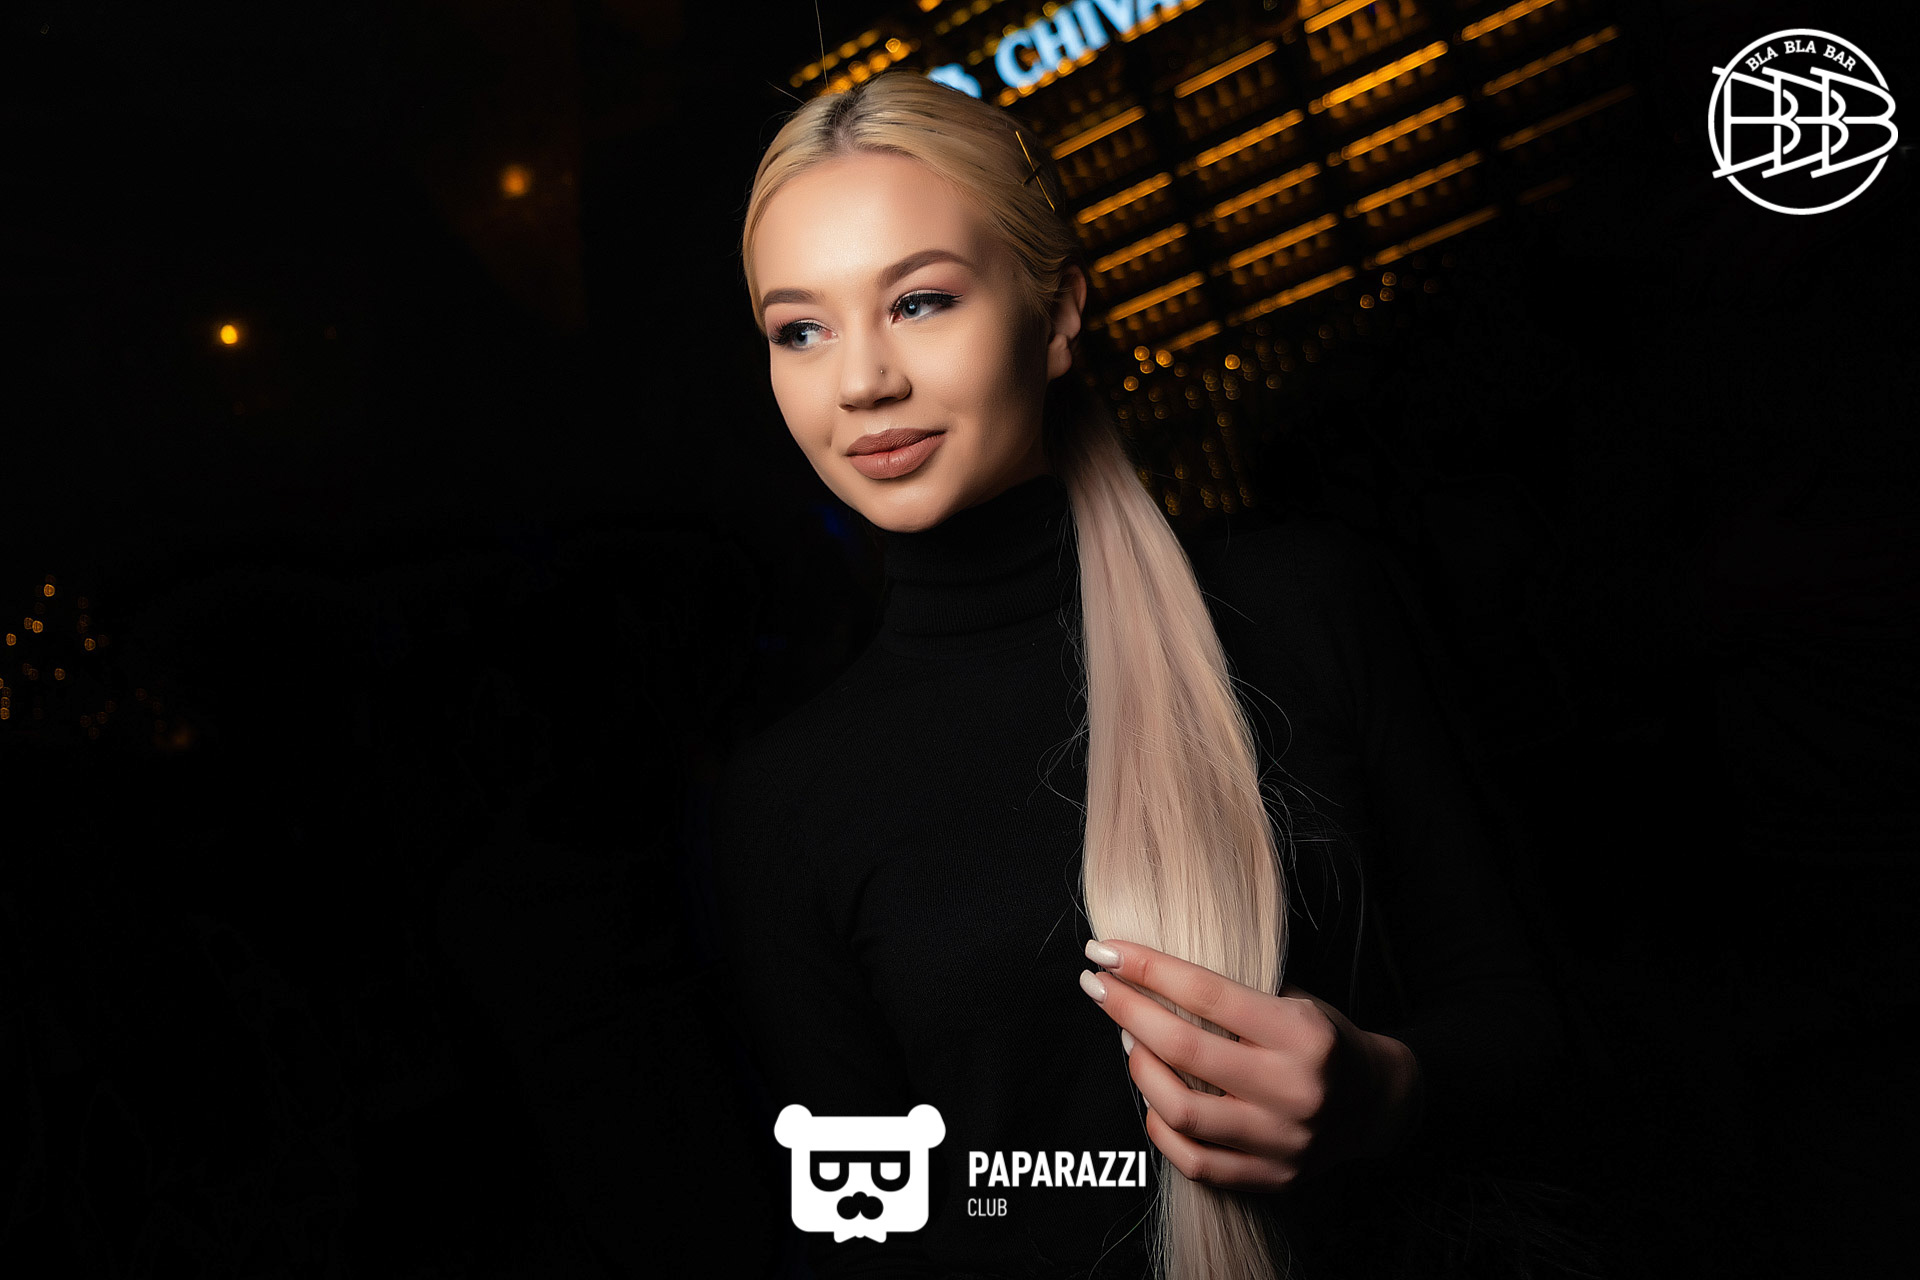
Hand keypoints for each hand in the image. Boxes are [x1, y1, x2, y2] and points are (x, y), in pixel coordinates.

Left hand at [1077, 937, 1421, 1192]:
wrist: (1376, 1103)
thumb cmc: (1323, 1038)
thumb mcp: (1296, 1000)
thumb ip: (1234, 995)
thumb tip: (1148, 971)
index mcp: (1302, 1034)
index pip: (1208, 994)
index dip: (1148, 968)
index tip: (1106, 950)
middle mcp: (1293, 1090)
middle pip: (1185, 1049)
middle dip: (1127, 1011)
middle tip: (1096, 986)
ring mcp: (1281, 1141)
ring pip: (1181, 1111)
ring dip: (1139, 1069)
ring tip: (1126, 1039)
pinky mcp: (1271, 1178)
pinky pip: (1195, 1160)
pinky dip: (1161, 1126)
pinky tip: (1150, 1096)